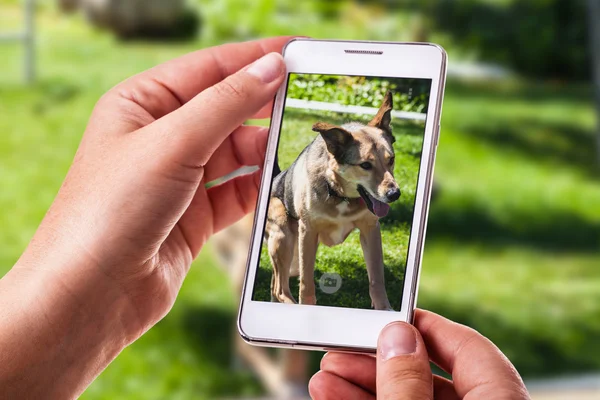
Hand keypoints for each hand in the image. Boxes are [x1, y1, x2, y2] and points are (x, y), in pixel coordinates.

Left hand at [0, 37, 288, 398]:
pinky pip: (238, 191)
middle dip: (264, 107)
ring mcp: (180, 178)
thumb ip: (226, 104)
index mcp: (142, 104)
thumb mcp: (171, 143)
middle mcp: (161, 138)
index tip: (296, 53)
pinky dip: (259, 186)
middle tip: (307, 102)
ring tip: (297, 147)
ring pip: (237, 152)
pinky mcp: (195, 215)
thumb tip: (271, 67)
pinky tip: (279, 182)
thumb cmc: (108, 211)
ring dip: (265, 150)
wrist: (92, 295)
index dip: (253, 58)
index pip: (209, 69)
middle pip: (227, 110)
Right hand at [309, 310, 529, 399]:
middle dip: (376, 361)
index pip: (467, 347)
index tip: (385, 315)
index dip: (422, 325)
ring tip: (325, 378)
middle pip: (429, 376)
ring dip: (363, 387)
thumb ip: (408, 385)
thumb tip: (397, 336)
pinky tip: (334, 397)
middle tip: (339, 350)